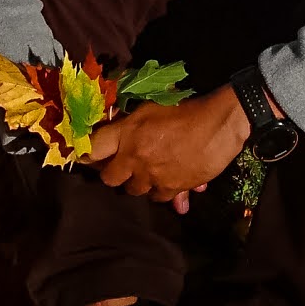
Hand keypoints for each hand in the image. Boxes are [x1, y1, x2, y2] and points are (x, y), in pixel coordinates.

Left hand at [87, 86, 250, 212]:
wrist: (220, 123)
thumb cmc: (187, 108)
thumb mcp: (153, 107)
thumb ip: (133, 124)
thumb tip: (120, 131)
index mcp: (128, 133)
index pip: (92, 150)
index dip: (85, 155)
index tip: (84, 157)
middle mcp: (135, 158)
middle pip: (110, 179)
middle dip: (114, 174)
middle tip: (122, 166)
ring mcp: (153, 176)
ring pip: (135, 190)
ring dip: (139, 183)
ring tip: (150, 172)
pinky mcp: (173, 188)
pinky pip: (161, 198)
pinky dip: (164, 192)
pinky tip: (172, 181)